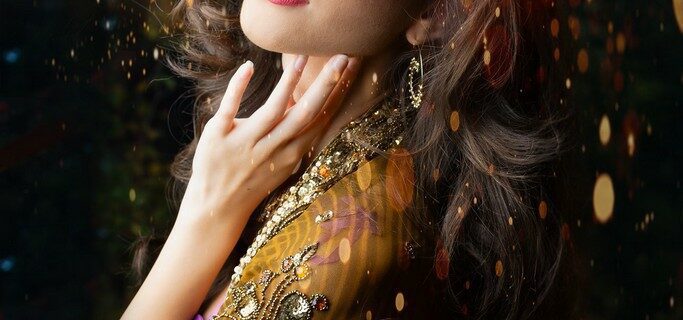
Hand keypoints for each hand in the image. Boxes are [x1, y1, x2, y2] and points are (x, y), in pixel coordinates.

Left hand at [179, 54, 361, 225]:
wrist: (216, 207)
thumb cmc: (251, 181)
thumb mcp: (280, 163)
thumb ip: (294, 137)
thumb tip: (304, 103)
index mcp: (291, 153)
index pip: (321, 119)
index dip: (338, 93)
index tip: (352, 68)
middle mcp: (272, 148)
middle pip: (305, 113)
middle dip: (326, 84)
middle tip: (342, 57)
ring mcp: (245, 142)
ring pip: (272, 110)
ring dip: (289, 82)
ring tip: (302, 57)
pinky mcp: (217, 136)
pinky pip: (230, 108)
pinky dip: (238, 87)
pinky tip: (248, 67)